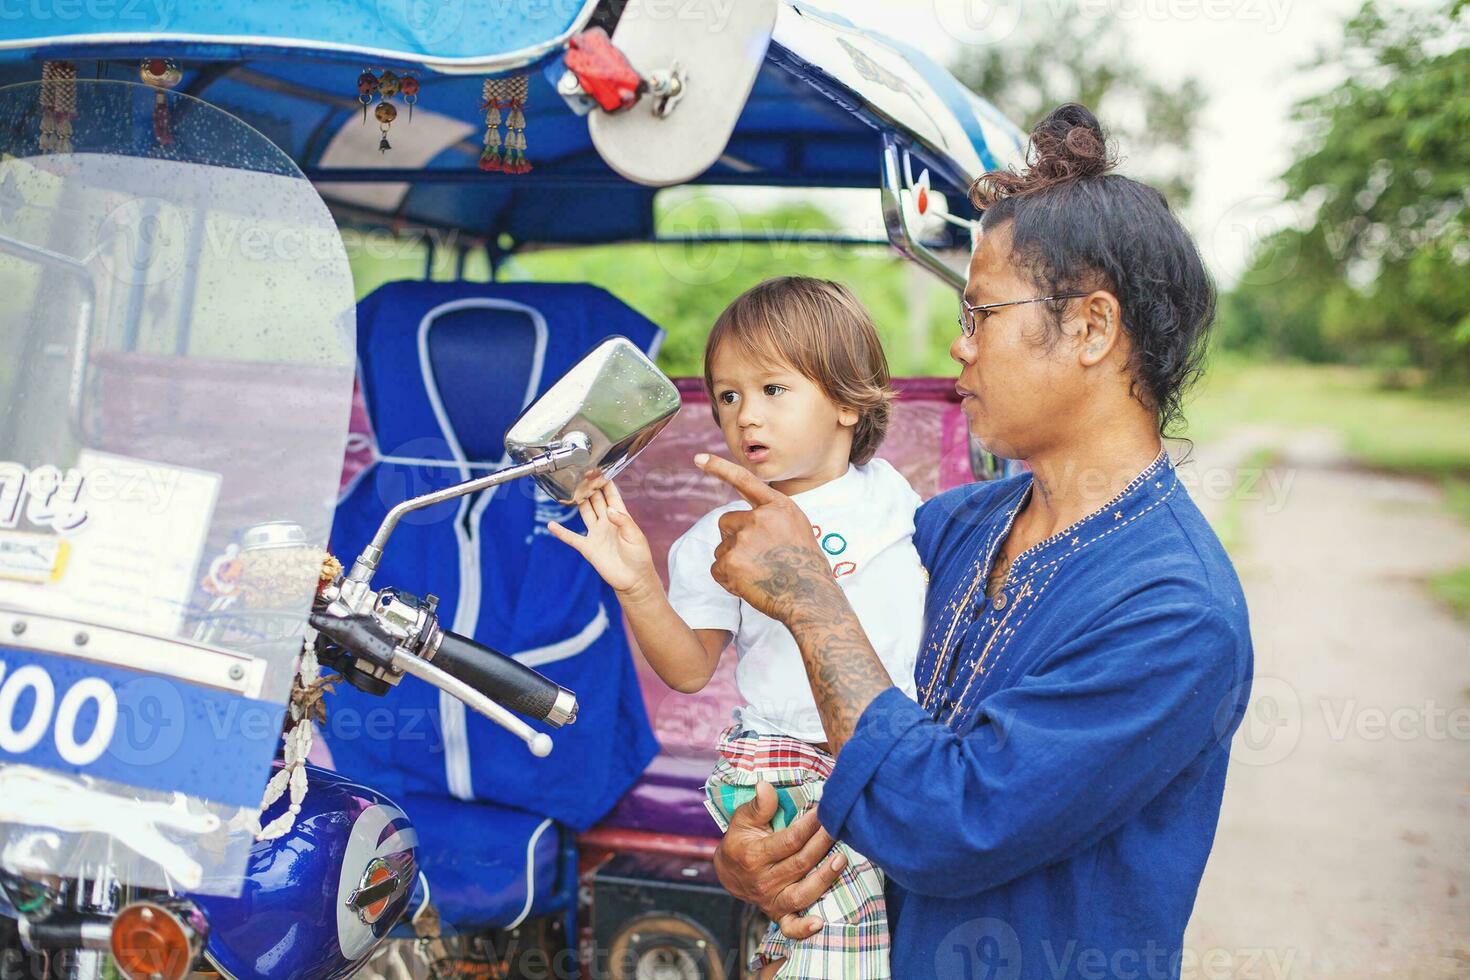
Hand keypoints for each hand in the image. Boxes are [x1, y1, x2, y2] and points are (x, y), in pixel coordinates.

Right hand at [548, 482, 657, 599]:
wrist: (634, 580)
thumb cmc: (639, 557)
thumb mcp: (635, 536)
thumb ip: (623, 521)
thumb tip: (609, 510)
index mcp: (620, 517)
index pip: (612, 495)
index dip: (606, 483)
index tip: (598, 470)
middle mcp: (606, 522)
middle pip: (596, 500)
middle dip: (589, 487)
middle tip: (581, 474)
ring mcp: (596, 534)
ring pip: (585, 512)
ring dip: (578, 501)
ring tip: (569, 489)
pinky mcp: (588, 548)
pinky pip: (572, 538)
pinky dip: (561, 532)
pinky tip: (551, 525)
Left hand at [695, 454, 835, 623]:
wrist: (811, 599)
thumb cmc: (808, 571)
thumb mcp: (798, 532)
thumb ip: (773, 521)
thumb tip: (746, 526)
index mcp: (779, 507)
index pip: (745, 481)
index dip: (719, 468)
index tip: (698, 458)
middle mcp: (759, 517)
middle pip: (726, 523)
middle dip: (733, 541)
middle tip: (757, 561)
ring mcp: (744, 538)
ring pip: (722, 548)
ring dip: (733, 563)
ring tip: (760, 575)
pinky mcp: (731, 561)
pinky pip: (717, 569)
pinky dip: (728, 581)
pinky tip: (750, 586)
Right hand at [712, 780, 846, 939]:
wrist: (728, 871)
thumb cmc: (741, 838)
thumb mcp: (744, 818)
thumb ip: (759, 805)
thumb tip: (765, 785)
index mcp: (754, 855)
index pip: (789, 840)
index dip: (810, 825)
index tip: (826, 810)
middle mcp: (763, 881)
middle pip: (801, 863)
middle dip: (823, 843)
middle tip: (841, 826)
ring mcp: (770, 900)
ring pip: (802, 893)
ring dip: (824, 878)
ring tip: (842, 859)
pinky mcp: (776, 914)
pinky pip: (790, 927)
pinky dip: (803, 928)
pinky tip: (819, 922)